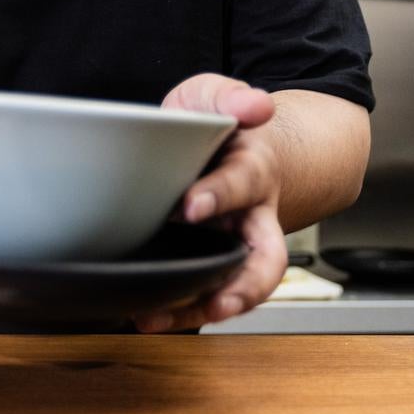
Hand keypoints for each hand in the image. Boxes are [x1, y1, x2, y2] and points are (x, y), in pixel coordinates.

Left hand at [135, 74, 284, 332]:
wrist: (237, 147)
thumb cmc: (222, 125)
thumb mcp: (218, 95)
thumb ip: (232, 97)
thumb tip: (256, 104)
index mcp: (254, 170)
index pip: (242, 183)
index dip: (219, 195)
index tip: (190, 207)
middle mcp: (253, 215)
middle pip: (266, 257)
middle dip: (247, 285)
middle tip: (219, 302)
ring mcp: (234, 242)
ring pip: (237, 285)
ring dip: (202, 307)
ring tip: (158, 318)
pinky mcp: (212, 259)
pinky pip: (206, 291)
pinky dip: (181, 310)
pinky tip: (146, 315)